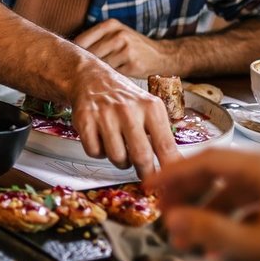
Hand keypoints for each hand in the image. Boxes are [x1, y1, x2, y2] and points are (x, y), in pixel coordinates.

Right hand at [66, 62, 179, 179]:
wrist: (92, 79)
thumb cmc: (125, 99)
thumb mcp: (149, 109)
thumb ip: (161, 135)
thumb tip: (175, 165)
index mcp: (151, 107)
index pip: (165, 145)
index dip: (169, 168)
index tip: (170, 181)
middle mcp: (128, 109)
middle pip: (141, 156)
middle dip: (145, 172)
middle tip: (146, 177)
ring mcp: (105, 115)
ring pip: (117, 157)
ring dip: (120, 161)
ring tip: (121, 149)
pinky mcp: (85, 120)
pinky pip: (95, 152)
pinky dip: (99, 153)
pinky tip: (102, 141)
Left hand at [75, 19, 173, 77]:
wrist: (161, 55)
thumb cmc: (131, 47)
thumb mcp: (116, 35)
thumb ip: (96, 40)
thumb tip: (67, 54)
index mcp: (110, 25)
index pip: (81, 40)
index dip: (72, 54)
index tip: (66, 64)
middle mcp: (118, 35)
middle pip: (89, 54)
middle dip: (82, 66)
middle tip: (76, 76)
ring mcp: (126, 49)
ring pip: (100, 66)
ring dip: (95, 74)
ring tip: (93, 79)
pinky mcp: (133, 64)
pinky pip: (112, 74)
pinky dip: (108, 79)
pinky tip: (108, 81)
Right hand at [149, 147, 259, 260]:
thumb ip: (214, 233)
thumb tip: (175, 221)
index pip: (209, 160)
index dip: (175, 173)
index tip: (150, 186)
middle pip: (220, 168)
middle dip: (188, 192)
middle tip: (163, 213)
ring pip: (235, 183)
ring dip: (210, 207)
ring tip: (190, 236)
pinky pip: (254, 194)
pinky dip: (233, 212)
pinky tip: (222, 240)